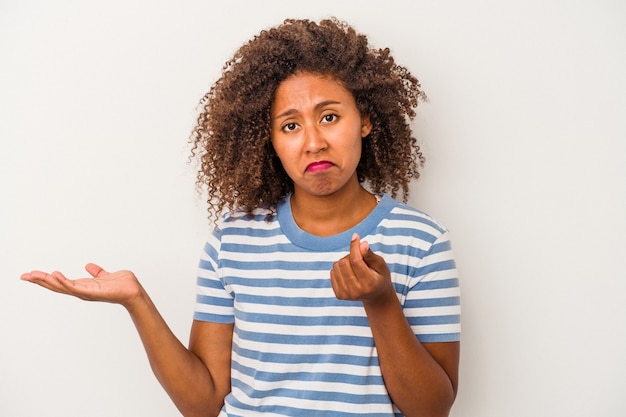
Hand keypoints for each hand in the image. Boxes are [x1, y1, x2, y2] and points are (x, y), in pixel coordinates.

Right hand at [21, 263, 143, 308]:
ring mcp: (85, 292)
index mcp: (83, 286)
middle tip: (24, 276)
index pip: (60, 282)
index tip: (31, 274)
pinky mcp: (92, 292)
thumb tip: (89, 266)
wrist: (134, 291)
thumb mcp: (106, 275)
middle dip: (40, 281)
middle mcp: (81, 291)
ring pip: (61, 287)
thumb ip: (97, 272)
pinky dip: (63, 281)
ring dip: (47, 281)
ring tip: (34, 275)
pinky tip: (54, 275)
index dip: (46, 279)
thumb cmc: (122, 285)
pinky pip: (74, 286)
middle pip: (56, 286)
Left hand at [330, 233, 393, 304]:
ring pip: (336, 266)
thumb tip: (362, 244)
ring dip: (345, 262)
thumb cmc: (380, 277)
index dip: (354, 246)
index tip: (356, 236)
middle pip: (344, 262)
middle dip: (351, 255)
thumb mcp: (380, 265)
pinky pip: (332, 272)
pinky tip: (349, 274)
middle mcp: (356, 291)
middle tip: (360, 259)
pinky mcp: (339, 295)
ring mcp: (346, 295)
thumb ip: (370, 255)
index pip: (356, 261)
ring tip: (355, 267)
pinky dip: (340, 269)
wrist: (376, 296)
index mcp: (369, 284)